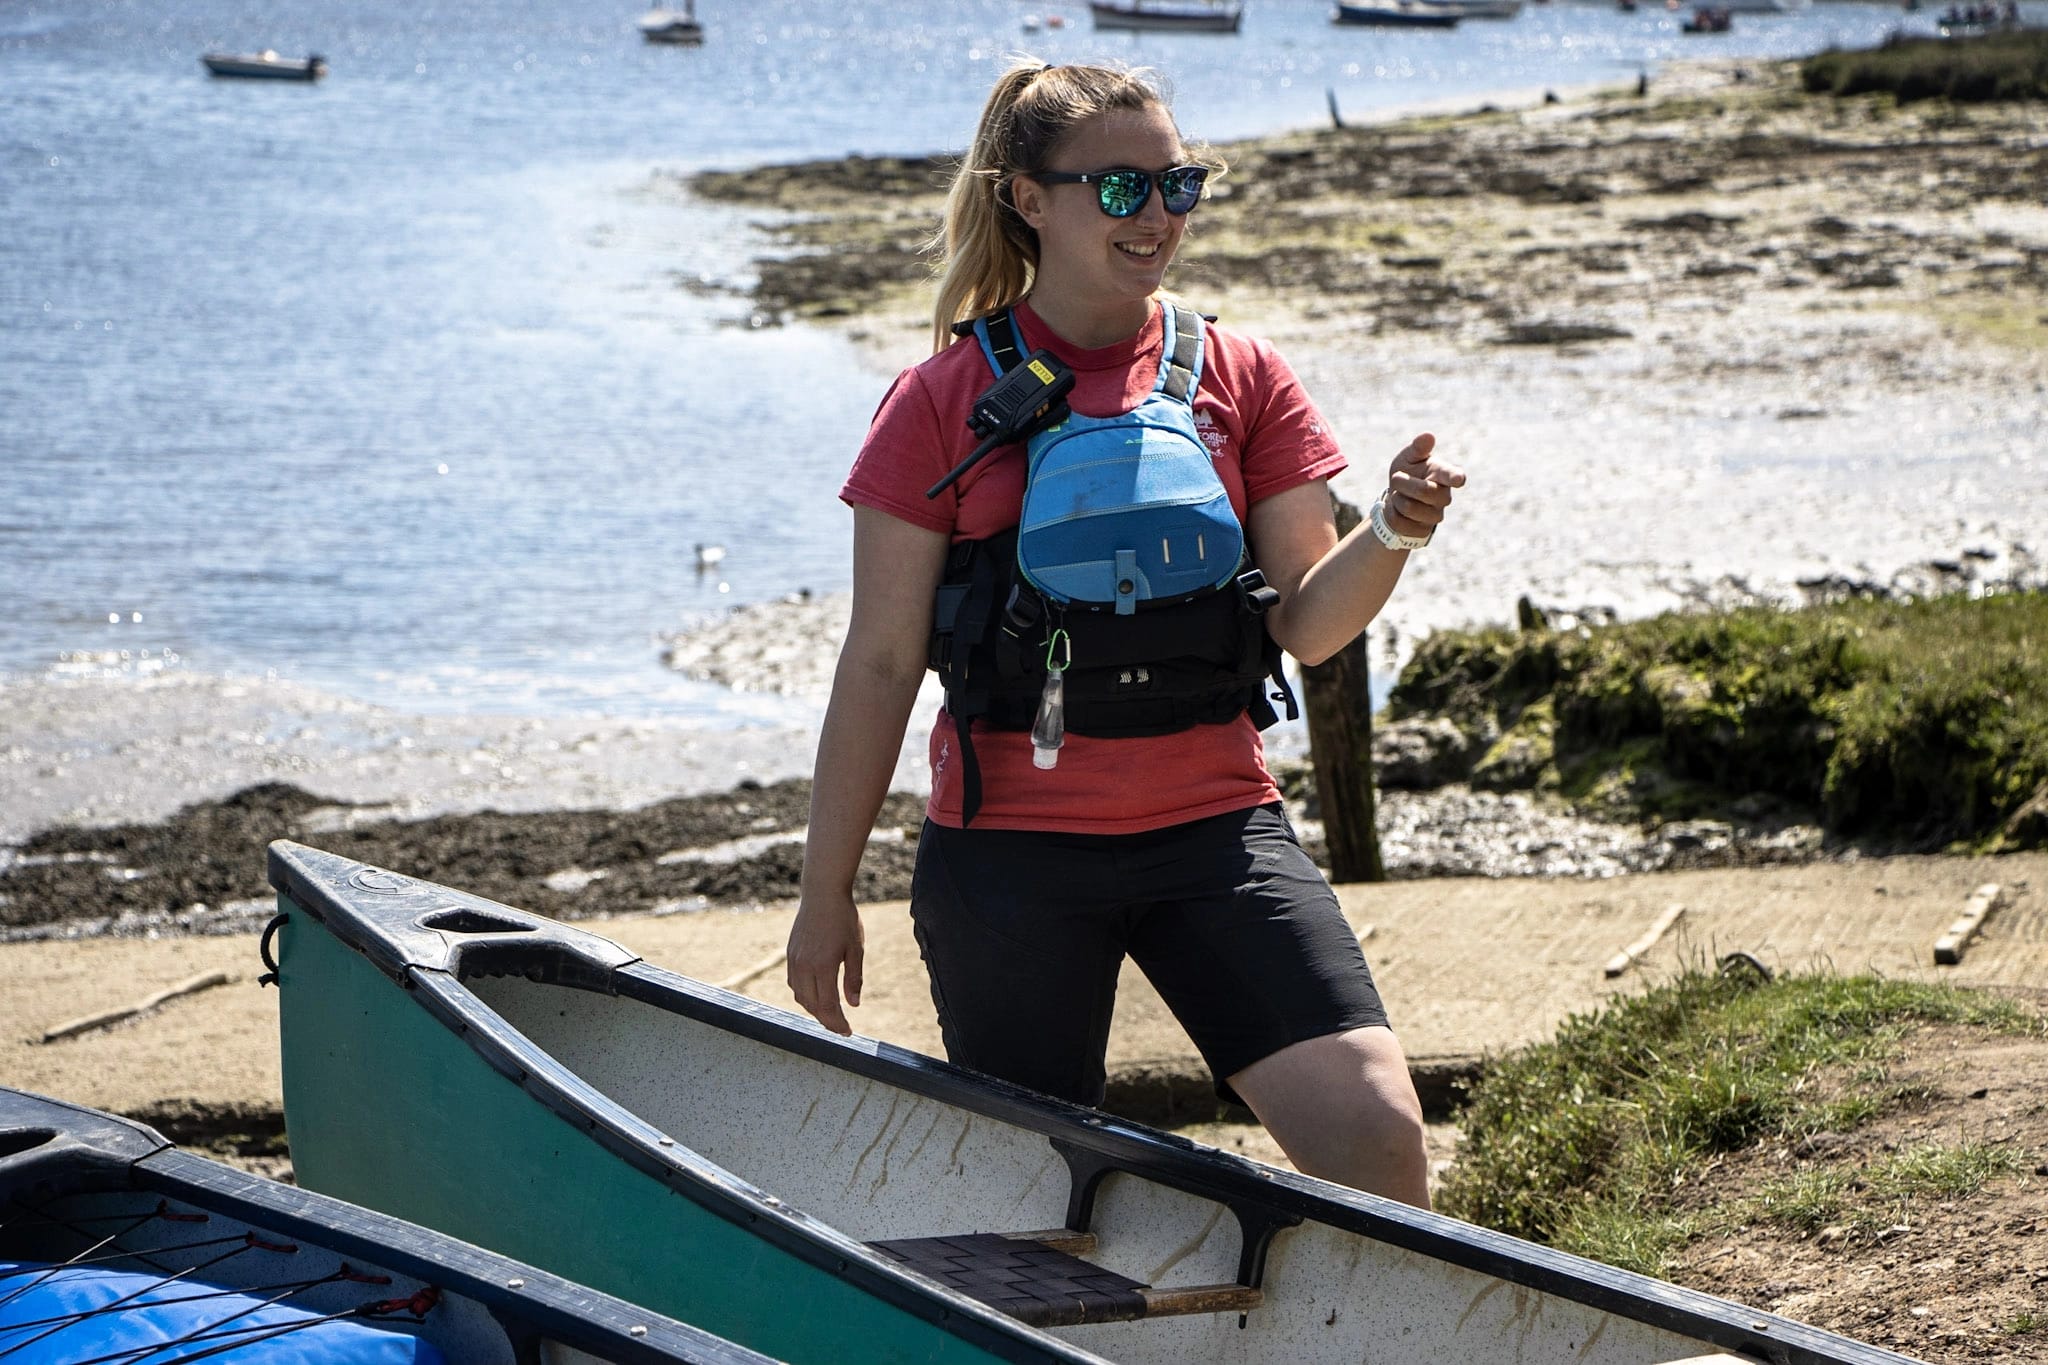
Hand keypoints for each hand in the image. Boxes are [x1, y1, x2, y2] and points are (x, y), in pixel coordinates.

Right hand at [786, 891, 864, 1034]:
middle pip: (813, 1006)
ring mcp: (794, 961)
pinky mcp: (790, 955)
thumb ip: (853, 978)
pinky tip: (816, 995)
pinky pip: (794, 984)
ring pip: (801, 997)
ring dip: (814, 1009)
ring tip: (830, 1014)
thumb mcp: (855, 949)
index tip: (848, 1032)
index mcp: (823, 966)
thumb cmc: (844, 919)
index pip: (828, 1006)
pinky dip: (804, 995)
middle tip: (841, 1027)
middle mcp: (805, 967)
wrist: (822, 894)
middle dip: (827, 1020)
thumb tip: (853, 1005)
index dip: (837, 1023)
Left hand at [1385, 433, 1465, 540]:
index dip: (1455, 477)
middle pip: (1425, 492)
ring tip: (1399, 495)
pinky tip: (1397, 510)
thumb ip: (1418, 448)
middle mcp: (1444, 497)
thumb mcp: (1409, 458)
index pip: (1454, 476)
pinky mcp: (1423, 531)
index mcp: (1444, 474)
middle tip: (1396, 477)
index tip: (1458, 479)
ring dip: (1396, 499)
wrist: (1397, 498)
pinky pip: (1400, 524)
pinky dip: (1391, 514)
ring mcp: (1435, 516)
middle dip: (1404, 483)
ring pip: (1410, 509)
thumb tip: (1428, 435)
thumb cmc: (1408, 472)